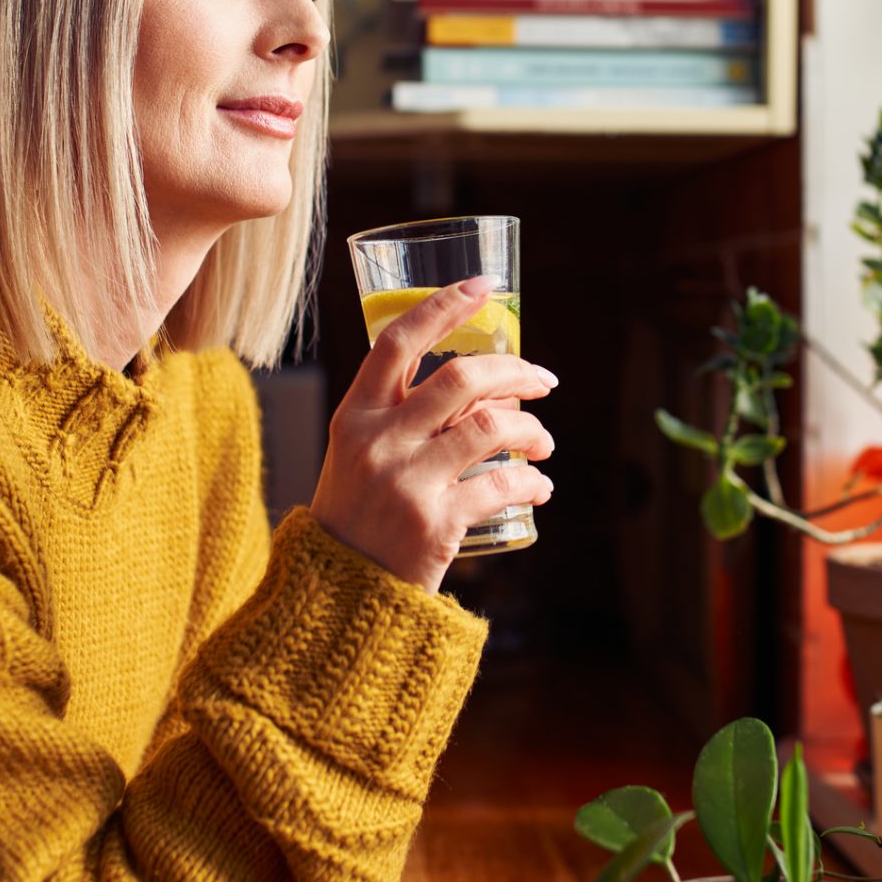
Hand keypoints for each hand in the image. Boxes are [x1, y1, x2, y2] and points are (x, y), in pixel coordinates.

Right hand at [310, 276, 556, 592]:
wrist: (337, 594)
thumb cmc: (357, 515)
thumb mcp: (358, 454)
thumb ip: (401, 417)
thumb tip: (479, 381)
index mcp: (356, 416)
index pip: (398, 341)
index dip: (444, 305)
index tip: (484, 287)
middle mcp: (379, 442)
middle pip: (460, 378)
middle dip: (515, 371)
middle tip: (544, 380)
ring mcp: (407, 482)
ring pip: (492, 427)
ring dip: (532, 429)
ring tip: (543, 442)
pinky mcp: (436, 524)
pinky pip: (503, 485)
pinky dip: (533, 481)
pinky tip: (540, 487)